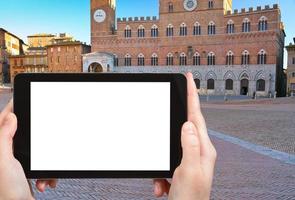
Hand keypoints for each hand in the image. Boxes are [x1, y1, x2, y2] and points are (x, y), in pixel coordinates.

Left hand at [0, 100, 56, 199]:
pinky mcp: (26, 172)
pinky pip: (39, 163)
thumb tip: (9, 117)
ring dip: (42, 160)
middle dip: (34, 137)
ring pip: (34, 149)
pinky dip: (45, 172)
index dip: (11, 110)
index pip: (2, 123)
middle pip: (20, 134)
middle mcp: (5, 155)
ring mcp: (15, 164)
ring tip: (40, 172)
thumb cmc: (7, 194)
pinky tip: (43, 180)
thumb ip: (3, 137)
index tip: (21, 100)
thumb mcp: (4, 163)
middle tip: (40, 133)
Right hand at [153, 73, 216, 199]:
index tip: (189, 79)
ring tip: (162, 181)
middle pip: (185, 126)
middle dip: (176, 118)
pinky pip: (166, 162)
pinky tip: (161, 187)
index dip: (193, 96)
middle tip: (174, 101)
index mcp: (203, 150)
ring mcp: (189, 160)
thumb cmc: (190, 199)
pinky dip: (159, 174)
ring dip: (162, 162)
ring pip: (172, 145)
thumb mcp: (188, 172)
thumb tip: (187, 124)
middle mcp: (198, 152)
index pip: (196, 116)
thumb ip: (189, 146)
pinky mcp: (180, 168)